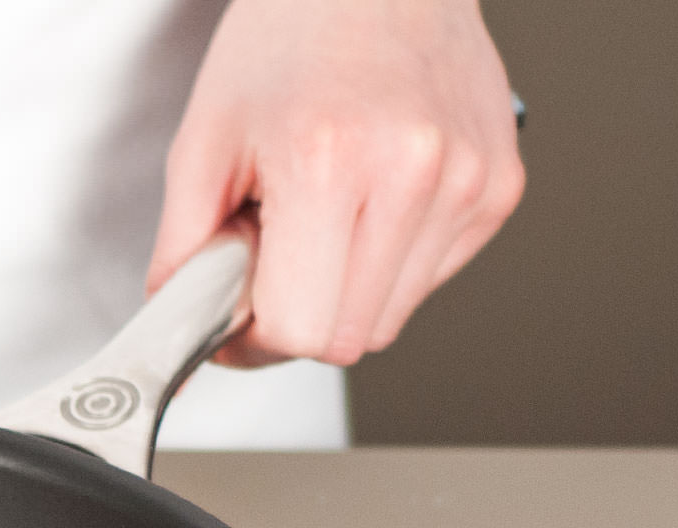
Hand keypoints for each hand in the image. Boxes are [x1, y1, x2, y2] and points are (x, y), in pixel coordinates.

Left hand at [147, 0, 523, 366]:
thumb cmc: (289, 38)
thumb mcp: (204, 142)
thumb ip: (184, 252)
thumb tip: (177, 327)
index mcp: (330, 163)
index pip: (299, 330)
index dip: (255, 340)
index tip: (235, 317)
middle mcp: (413, 174)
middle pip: (347, 339)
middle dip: (297, 320)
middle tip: (271, 261)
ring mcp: (468, 182)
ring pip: (391, 318)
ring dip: (343, 294)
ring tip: (320, 218)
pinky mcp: (500, 187)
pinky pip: (430, 279)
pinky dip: (388, 265)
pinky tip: (367, 205)